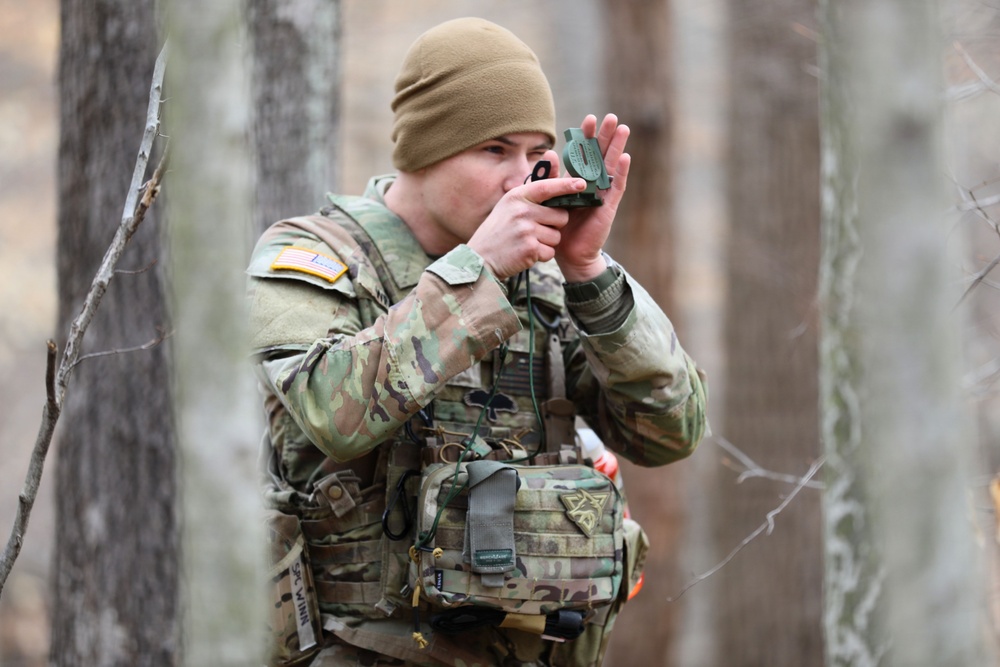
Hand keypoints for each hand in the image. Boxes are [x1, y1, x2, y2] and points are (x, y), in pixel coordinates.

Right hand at [467, 172, 586, 280]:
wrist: (480, 259)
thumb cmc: (498, 231)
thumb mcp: (509, 206)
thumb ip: (530, 193)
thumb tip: (552, 169)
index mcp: (517, 197)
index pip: (547, 186)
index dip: (566, 185)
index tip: (582, 183)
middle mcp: (522, 211)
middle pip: (560, 215)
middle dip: (555, 225)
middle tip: (535, 230)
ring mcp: (526, 230)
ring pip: (557, 236)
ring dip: (547, 242)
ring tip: (527, 242)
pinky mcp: (530, 248)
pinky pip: (550, 251)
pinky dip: (542, 256)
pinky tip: (527, 253)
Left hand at [553, 114, 630, 282]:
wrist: (569, 253)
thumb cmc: (558, 226)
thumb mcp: (550, 197)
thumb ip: (551, 176)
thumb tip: (550, 152)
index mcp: (577, 179)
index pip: (583, 153)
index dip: (587, 137)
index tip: (589, 119)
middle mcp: (592, 183)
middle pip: (601, 154)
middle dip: (605, 136)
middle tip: (610, 117)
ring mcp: (603, 193)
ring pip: (611, 166)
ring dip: (617, 147)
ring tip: (623, 128)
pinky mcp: (609, 206)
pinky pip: (616, 186)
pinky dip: (620, 172)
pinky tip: (625, 157)